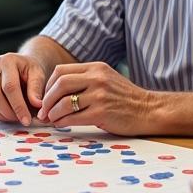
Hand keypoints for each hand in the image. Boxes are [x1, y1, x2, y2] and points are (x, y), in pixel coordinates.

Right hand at [0, 53, 47, 124]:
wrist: (22, 66)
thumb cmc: (30, 71)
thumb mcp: (38, 75)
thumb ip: (36, 89)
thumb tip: (37, 105)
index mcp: (7, 61)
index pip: (10, 87)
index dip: (18, 106)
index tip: (27, 120)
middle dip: (9, 112)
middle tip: (22, 120)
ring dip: (2, 115)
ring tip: (16, 118)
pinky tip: (8, 116)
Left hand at [38, 62, 155, 133]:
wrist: (149, 110)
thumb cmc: (125, 98)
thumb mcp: (106, 79)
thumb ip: (85, 80)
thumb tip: (57, 92)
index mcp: (96, 68)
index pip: (61, 71)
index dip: (49, 85)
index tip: (46, 96)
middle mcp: (97, 78)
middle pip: (60, 84)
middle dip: (47, 99)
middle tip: (43, 110)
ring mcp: (100, 95)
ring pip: (64, 102)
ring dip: (53, 112)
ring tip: (51, 119)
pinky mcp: (102, 113)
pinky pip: (74, 117)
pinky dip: (63, 121)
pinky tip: (61, 124)